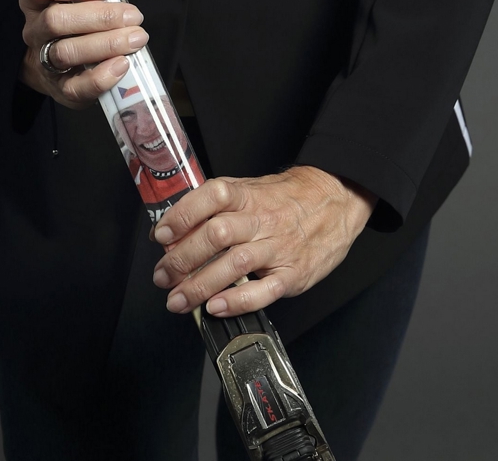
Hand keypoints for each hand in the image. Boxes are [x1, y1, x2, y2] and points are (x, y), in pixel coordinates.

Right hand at [19, 0, 146, 108]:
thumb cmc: (84, 5)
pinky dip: (99, 78)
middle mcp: (36, 26)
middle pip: (56, 21)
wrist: (70, 54)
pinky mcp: (60, 88)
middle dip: (99, 18)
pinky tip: (122, 65)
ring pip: (64, 53)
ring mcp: (44, 59)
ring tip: (136, 37)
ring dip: (104, 45)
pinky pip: (73, 87)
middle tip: (134, 15)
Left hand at [151, 165, 376, 315]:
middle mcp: (260, 218)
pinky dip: (237, 301)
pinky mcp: (293, 273)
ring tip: (178, 300)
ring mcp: (277, 246)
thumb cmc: (286, 198)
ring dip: (200, 285)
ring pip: (234, 264)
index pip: (211, 197)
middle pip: (216, 234)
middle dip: (182, 258)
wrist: (336, 200)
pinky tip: (216, 308)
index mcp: (246, 194)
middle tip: (162, 276)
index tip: (161, 235)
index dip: (182, 215)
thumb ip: (217, 206)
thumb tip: (175, 226)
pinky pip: (263, 290)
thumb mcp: (251, 189)